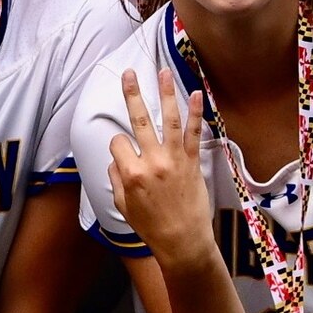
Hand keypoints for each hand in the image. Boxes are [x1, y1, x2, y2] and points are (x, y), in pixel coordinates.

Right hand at [101, 66, 214, 254]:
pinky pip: (195, 133)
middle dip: (131, 94)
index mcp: (130, 174)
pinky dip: (196, 112)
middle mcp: (151, 162)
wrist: (182, 241)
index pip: (118, 143)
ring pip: (169, 119)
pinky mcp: (192, 162)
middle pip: (139, 119)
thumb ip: (116, 179)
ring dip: (165, 92)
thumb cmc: (151, 227)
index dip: (118, 147)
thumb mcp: (123, 206)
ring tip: (163, 71)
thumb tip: (117, 159)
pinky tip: (196, 93)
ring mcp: (174, 160)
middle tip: (128, 73)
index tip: (124, 156)